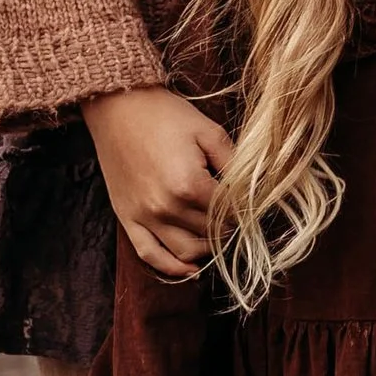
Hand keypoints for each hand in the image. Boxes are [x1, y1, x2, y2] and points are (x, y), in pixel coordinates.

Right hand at [83, 84, 234, 278]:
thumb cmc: (164, 115)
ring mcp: (144, 217)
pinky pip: (150, 255)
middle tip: (236, 215)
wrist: (118, 106)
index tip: (252, 204)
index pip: (231, 214)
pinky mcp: (127, 218)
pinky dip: (172, 268)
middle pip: (211, 234)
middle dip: (229, 227)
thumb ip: (235, 164)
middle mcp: (166, 207)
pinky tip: (190, 269)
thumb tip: (257, 189)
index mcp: (190, 185)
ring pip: (187, 251)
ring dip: (207, 248)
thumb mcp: (209, 131)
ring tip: (217, 233)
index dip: (246, 211)